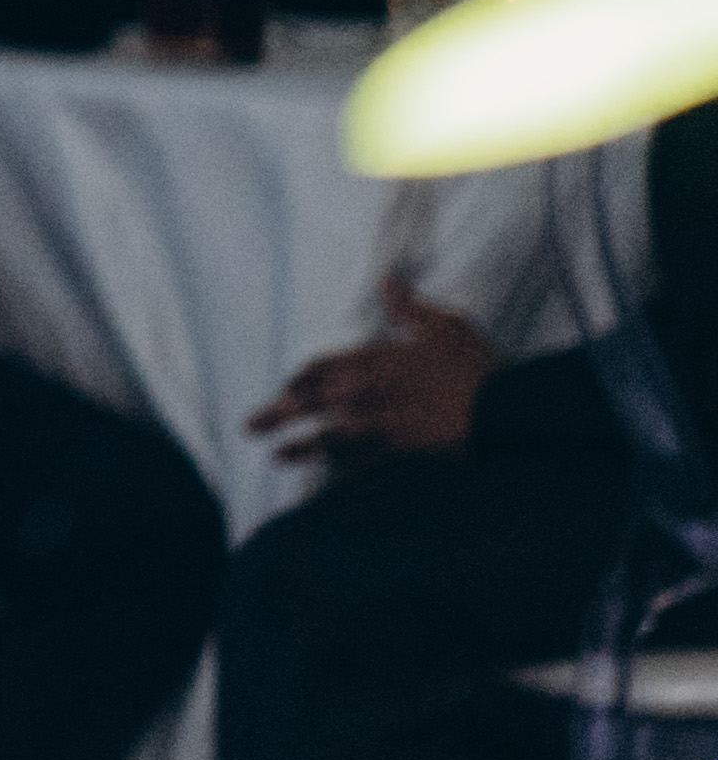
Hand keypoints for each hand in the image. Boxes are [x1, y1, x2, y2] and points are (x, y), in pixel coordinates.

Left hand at [251, 284, 494, 465]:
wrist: (509, 411)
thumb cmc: (478, 367)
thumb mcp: (447, 326)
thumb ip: (410, 308)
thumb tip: (387, 282)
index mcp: (377, 360)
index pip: (323, 368)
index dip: (299, 380)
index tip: (283, 389)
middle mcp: (372, 393)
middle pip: (314, 404)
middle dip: (281, 414)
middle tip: (250, 427)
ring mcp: (385, 426)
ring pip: (331, 437)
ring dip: (302, 448)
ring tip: (277, 456)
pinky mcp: (405, 454)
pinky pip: (366, 464)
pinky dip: (346, 471)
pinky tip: (331, 478)